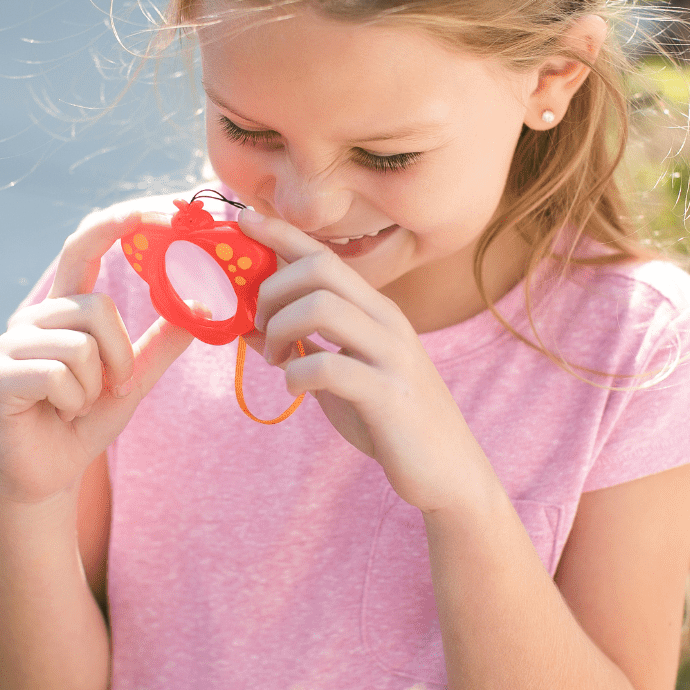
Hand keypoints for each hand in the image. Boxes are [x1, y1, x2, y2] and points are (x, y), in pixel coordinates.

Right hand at [0, 207, 196, 504]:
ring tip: (79, 405)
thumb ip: (162, 340)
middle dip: (119, 355)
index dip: (126, 218)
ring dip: (97, 385)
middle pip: (96, 306)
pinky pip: (59, 374)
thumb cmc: (85, 420)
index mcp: (65, 305)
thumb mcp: (134, 377)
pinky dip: (75, 401)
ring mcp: (9, 343)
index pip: (89, 240)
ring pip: (82, 344)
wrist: (46, 474)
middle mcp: (33, 315)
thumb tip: (203, 301)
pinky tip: (59, 413)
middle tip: (113, 388)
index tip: (172, 208)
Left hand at [237, 210, 484, 513]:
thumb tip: (247, 326)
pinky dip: (297, 374)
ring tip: (274, 358)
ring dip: (280, 328)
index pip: (324, 254)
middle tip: (258, 326)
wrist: (447, 471)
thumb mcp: (341, 376)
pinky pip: (330, 366)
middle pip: (318, 269)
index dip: (280, 233)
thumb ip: (302, 347)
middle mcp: (387, 322)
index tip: (243, 218)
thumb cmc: (389, 419)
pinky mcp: (389, 395)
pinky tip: (295, 389)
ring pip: (321, 307)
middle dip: (271, 289)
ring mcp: (391, 356)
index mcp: (376, 311)